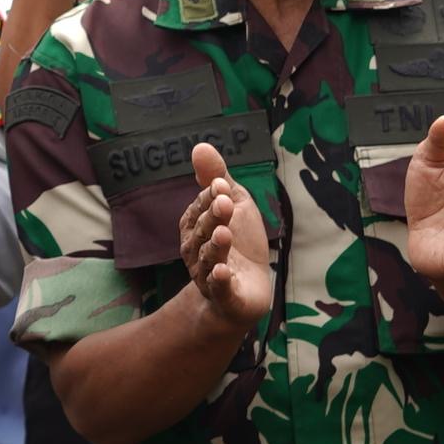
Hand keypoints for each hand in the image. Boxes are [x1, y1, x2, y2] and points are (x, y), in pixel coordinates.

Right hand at [182, 142, 275, 332]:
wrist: (248, 289)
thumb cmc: (239, 243)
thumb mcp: (233, 205)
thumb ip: (217, 178)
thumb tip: (200, 145)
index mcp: (195, 229)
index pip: (198, 211)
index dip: (209, 199)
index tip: (222, 185)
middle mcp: (196, 253)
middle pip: (200, 234)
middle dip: (212, 218)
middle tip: (225, 202)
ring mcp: (208, 276)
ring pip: (208, 260)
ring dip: (215, 246)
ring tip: (224, 234)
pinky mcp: (225, 297)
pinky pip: (218, 289)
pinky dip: (219, 280)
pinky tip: (223, 271)